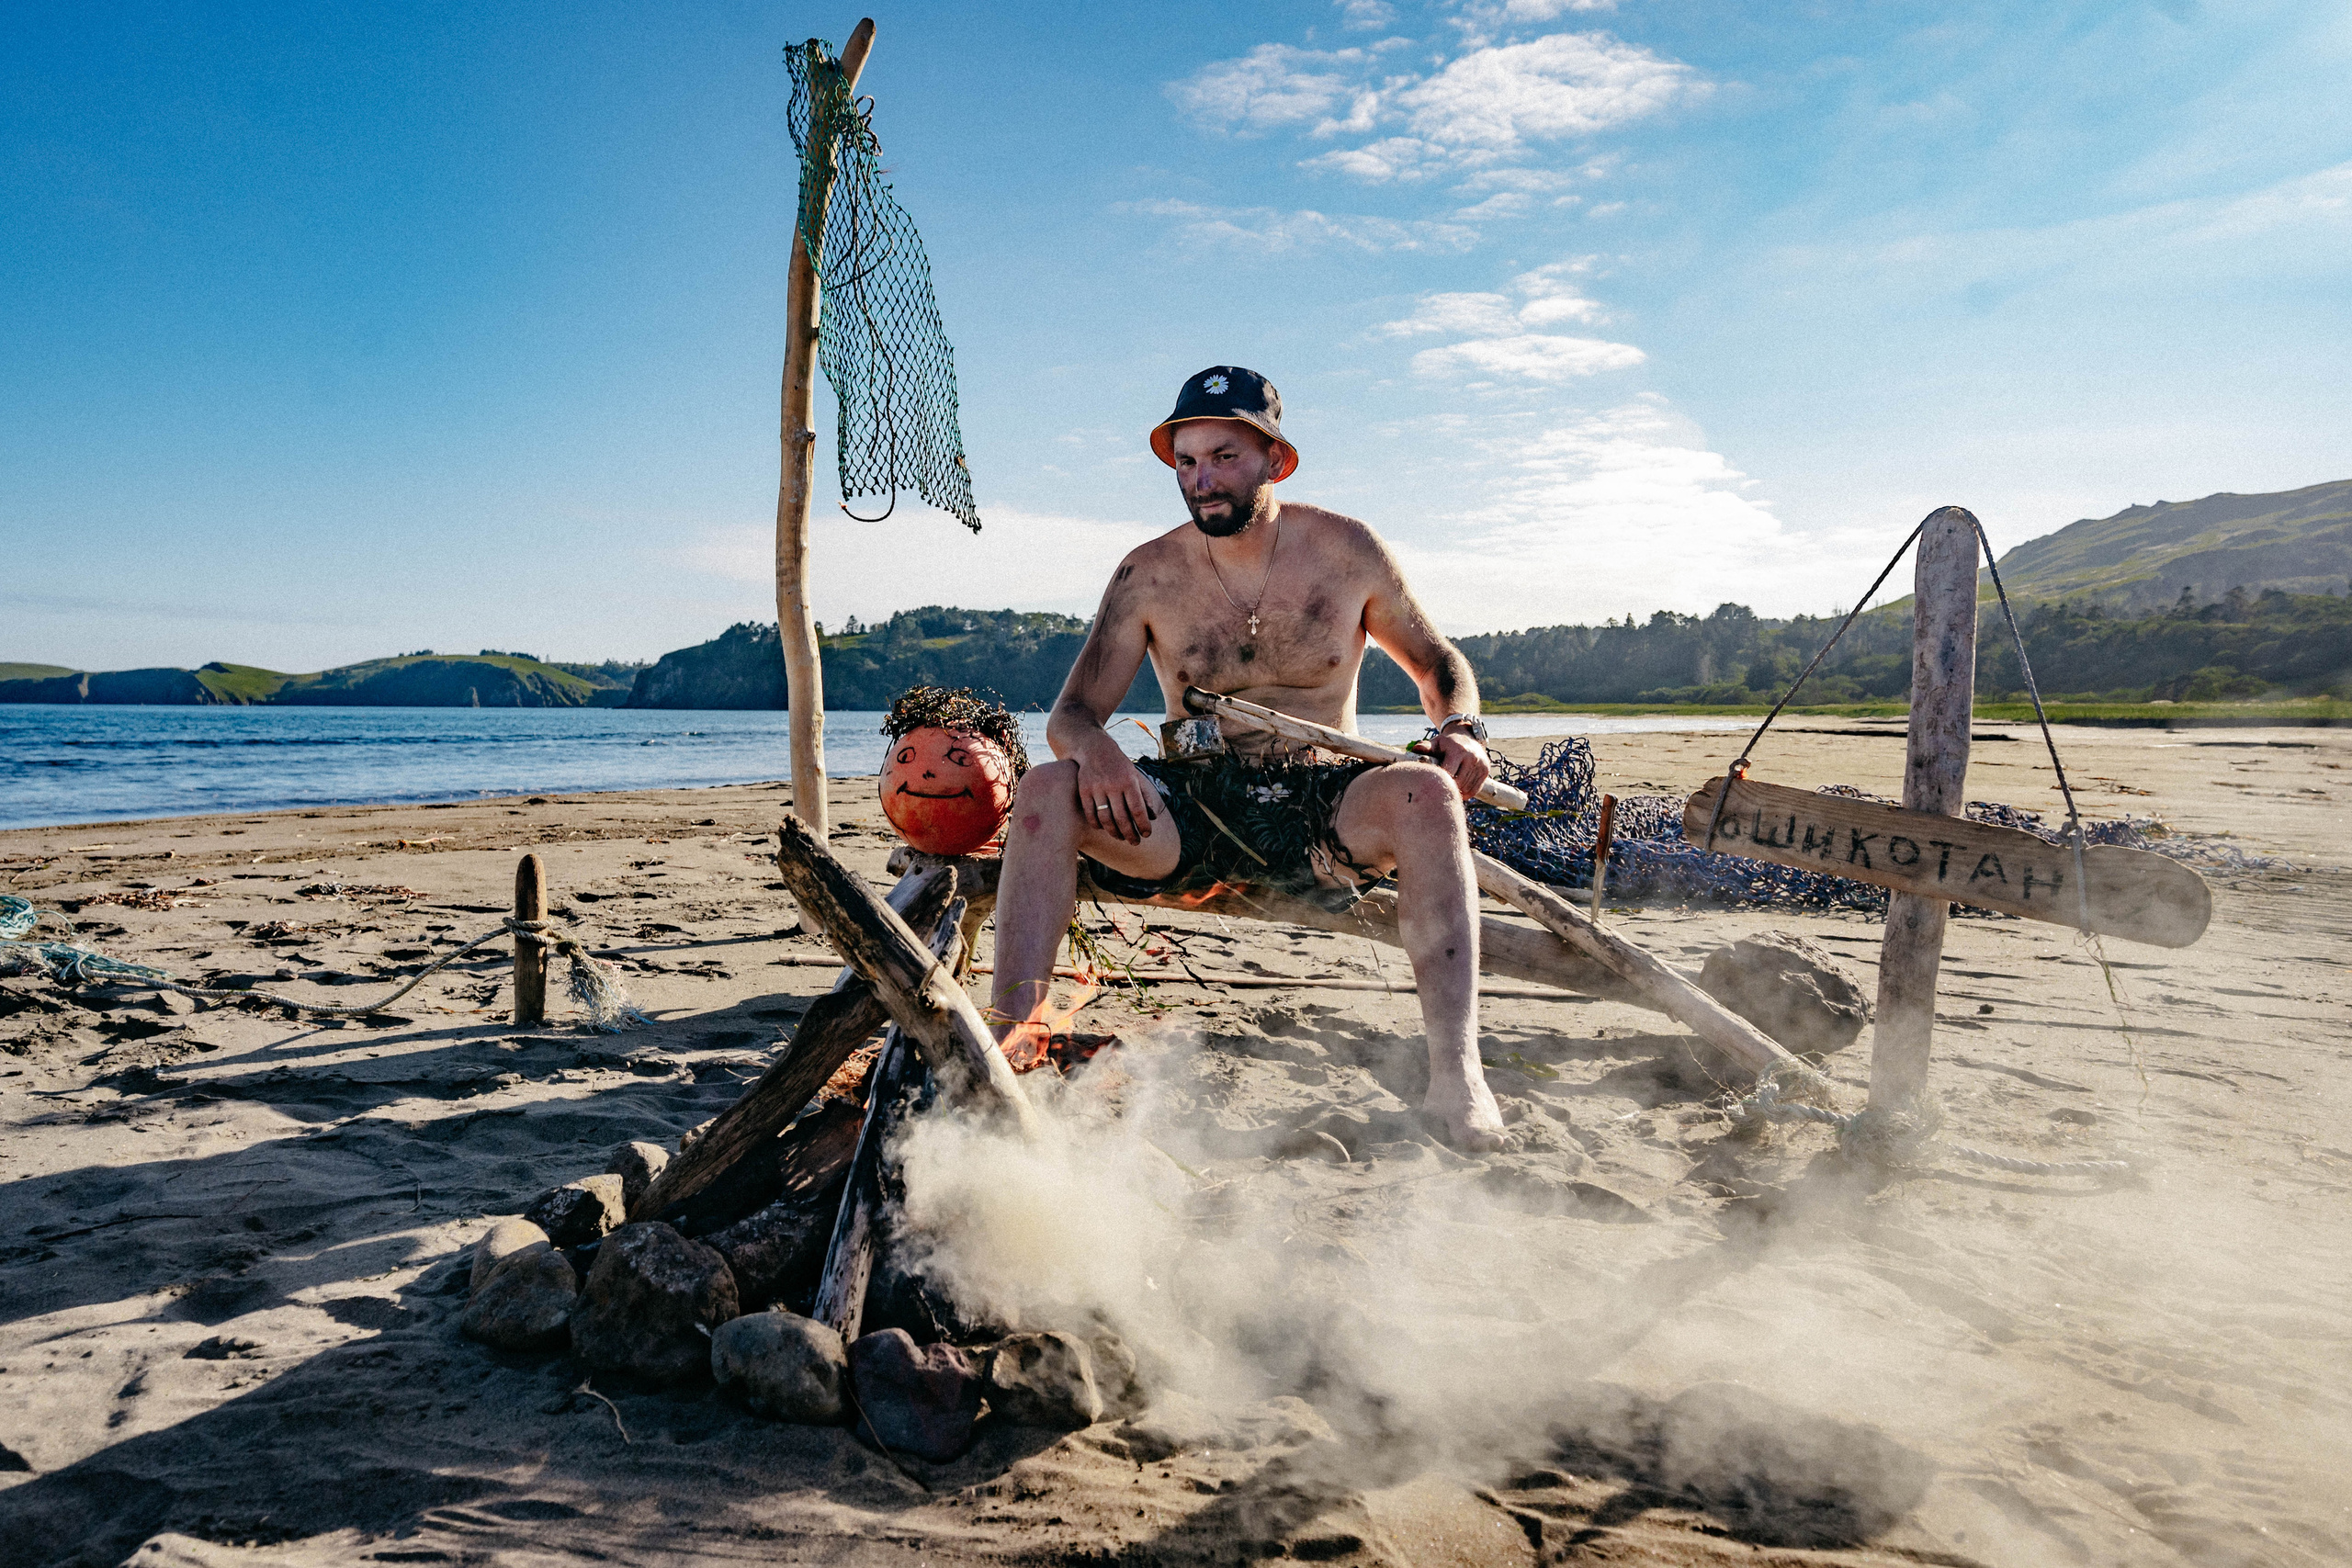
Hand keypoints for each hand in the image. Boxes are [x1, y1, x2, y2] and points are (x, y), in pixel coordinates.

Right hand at [1074, 731, 1157, 845]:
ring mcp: (1096, 788)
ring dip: (1114, 832)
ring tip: (1120, 837)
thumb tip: (1153, 817)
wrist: (1093, 748)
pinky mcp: (1083, 790)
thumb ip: (1144, 795)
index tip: (1146, 834)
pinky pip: (1090, 814)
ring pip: (1106, 819)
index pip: (1138, 809)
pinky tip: (1103, 828)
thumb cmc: (1118, 765)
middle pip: (1122, 818)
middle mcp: (1113, 785)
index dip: (1143, 825)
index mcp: (1128, 781)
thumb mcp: (1134, 775)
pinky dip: (1097, 825)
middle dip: (1130, 834)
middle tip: (1135, 842)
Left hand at [1423, 731, 1490, 802]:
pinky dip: (1466, 794)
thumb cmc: (1447, 743)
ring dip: (1457, 792)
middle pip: (1458, 782)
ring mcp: (1481, 764)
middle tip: (1439, 790)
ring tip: (1448, 789)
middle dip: (1448, 788)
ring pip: (1467, 788)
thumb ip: (1425, 747)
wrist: (1467, 737)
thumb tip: (1415, 749)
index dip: (1440, 781)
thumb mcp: (1435, 743)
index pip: (1448, 773)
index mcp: (1458, 750)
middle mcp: (1472, 757)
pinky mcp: (1485, 771)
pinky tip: (1458, 791)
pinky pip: (1475, 790)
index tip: (1433, 783)